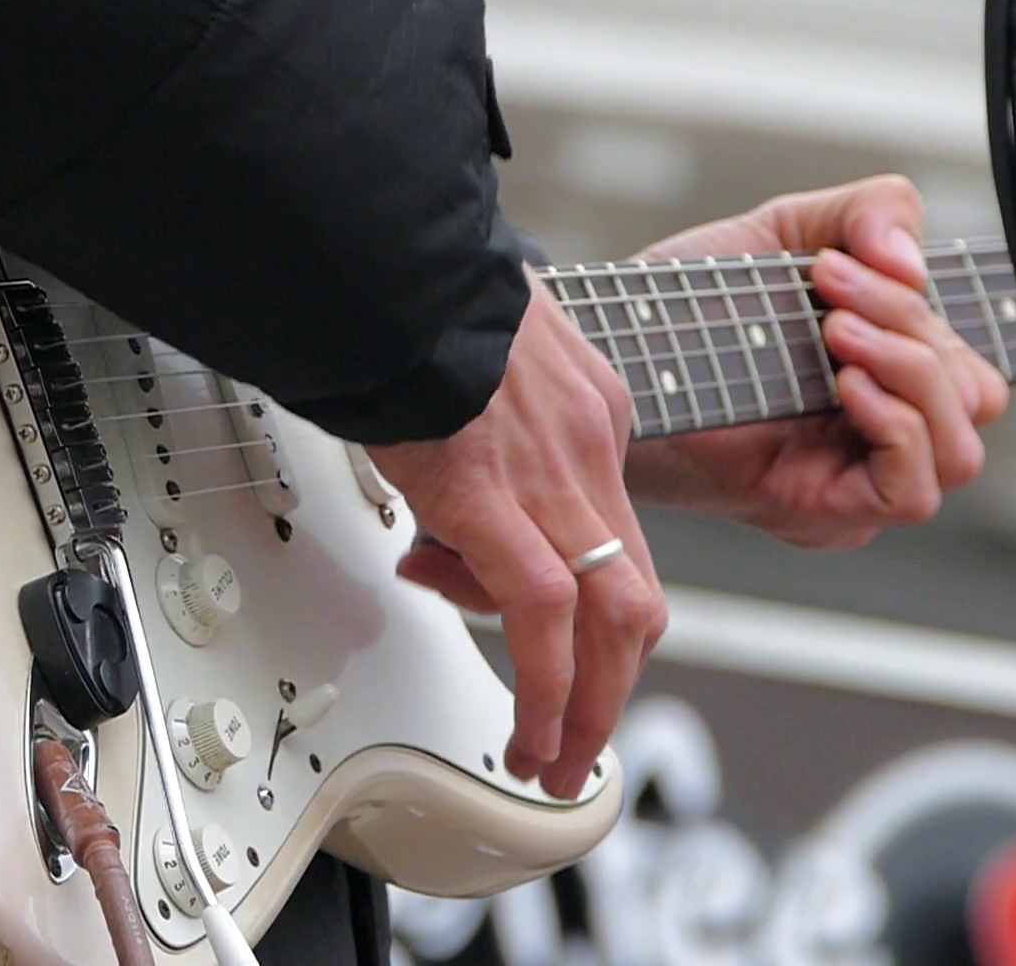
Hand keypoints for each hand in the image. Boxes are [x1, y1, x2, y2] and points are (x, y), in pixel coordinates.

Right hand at [366, 271, 665, 800]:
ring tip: (552, 759)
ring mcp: (552, 469)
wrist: (377, 257)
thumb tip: (439, 529)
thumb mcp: (468, 362)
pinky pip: (543, 616)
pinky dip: (546, 689)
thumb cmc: (405, 299)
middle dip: (614, 685)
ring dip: (588, 707)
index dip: (575, 603)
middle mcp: (588, 443)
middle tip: (580, 741)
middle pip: (637, 594)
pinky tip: (525, 731)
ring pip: (613, 618)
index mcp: (587, 409)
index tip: (528, 636)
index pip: (607, 533)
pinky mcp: (492, 496)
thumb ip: (473, 436)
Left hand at [623, 175, 1009, 548]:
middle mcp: (877, 442)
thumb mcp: (790, 230)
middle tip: (831, 292)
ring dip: (910, 374)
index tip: (844, 262)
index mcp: (886, 385)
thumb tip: (913, 260)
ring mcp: (852, 487)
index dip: (931, 312)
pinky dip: (896, 428)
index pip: (970, 369)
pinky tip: (845, 383)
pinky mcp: (819, 515)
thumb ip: (871, 212)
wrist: (612, 352)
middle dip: (911, 329)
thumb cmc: (690, 305)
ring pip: (956, 451)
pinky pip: (908, 492)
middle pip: (972, 401)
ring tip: (834, 332)